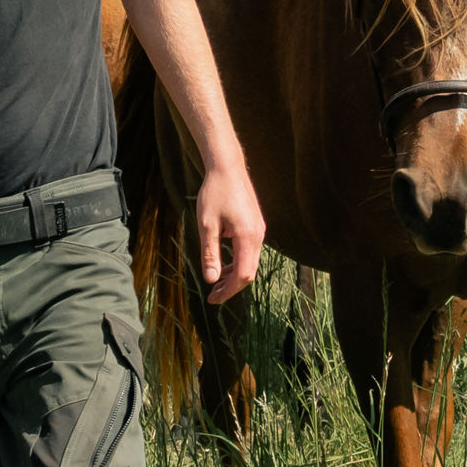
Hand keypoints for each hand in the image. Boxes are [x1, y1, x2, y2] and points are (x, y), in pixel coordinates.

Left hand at [196, 155, 266, 303]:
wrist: (228, 167)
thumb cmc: (215, 193)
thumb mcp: (207, 226)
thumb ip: (210, 254)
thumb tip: (211, 280)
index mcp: (248, 237)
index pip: (242, 275)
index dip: (228, 291)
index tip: (212, 299)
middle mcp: (259, 236)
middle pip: (249, 272)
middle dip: (231, 286)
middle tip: (212, 295)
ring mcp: (260, 231)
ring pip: (250, 262)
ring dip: (234, 275)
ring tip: (216, 280)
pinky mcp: (256, 226)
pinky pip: (250, 251)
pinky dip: (238, 262)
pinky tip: (223, 263)